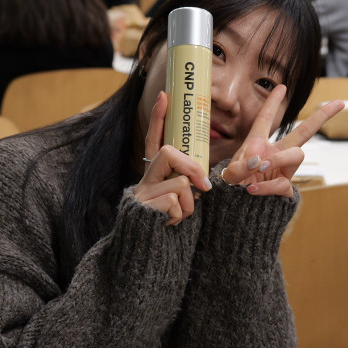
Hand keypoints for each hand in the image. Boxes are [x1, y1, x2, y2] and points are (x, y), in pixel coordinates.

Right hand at [135, 91, 211, 224]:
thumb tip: (204, 183)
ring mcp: (143, 192)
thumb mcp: (179, 201)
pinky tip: (171, 224)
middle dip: (191, 168)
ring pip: (180, 183)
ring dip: (189, 205)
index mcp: (154, 174)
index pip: (154, 140)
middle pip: (168, 153)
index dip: (158, 118)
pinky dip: (181, 216)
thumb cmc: (169, 225)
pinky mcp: (145, 206)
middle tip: (203, 188)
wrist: (147, 252)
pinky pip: (176, 202)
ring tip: (180, 217)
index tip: (164, 95)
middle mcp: (145, 179)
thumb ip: (185, 185)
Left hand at [220, 86, 343, 197]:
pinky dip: (266, 186)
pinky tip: (252, 189)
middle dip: (322, 117)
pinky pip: (283, 183)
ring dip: (278, 159)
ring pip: (297, 155)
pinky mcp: (285, 188)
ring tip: (261, 167)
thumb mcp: (229, 175)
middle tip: (339, 103)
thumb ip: (239, 167)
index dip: (273, 102)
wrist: (237, 212)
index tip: (282, 87)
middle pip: (303, 132)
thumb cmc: (232, 188)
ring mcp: (283, 170)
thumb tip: (258, 161)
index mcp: (258, 144)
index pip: (266, 119)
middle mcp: (275, 153)